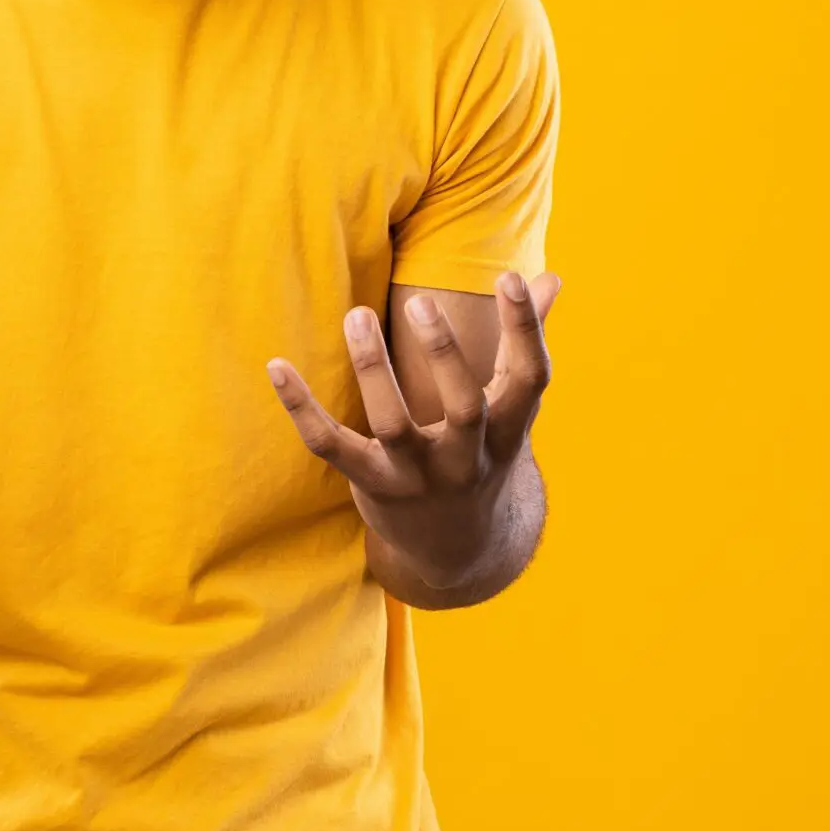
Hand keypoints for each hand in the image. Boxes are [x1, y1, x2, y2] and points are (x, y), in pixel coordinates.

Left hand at [266, 270, 561, 591]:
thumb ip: (524, 343)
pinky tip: (277, 366)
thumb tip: (552, 279)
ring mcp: (419, 476)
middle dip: (444, 355)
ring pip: (393, 424)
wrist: (460, 552)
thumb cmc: (484, 459)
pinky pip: (331, 446)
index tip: (508, 278)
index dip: (524, 329)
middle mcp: (467, 459)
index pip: (528, 378)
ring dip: (373, 368)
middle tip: (419, 303)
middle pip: (464, 407)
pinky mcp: (373, 486)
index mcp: (507, 430)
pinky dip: (301, 408)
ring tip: (357, 315)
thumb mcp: (511, 412)